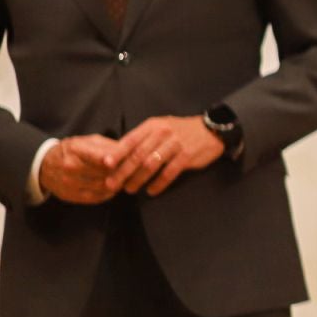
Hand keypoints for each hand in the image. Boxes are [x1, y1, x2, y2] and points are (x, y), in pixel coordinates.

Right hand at [40, 136, 124, 204]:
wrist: (45, 165)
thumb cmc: (73, 150)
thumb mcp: (87, 141)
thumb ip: (107, 145)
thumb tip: (128, 151)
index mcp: (75, 149)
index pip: (96, 156)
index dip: (110, 159)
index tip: (121, 161)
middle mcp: (70, 167)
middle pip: (103, 173)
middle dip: (120, 172)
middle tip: (132, 170)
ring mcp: (70, 183)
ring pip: (102, 187)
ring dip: (117, 184)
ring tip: (125, 178)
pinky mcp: (71, 196)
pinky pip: (96, 198)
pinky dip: (108, 193)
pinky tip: (113, 188)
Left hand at [108, 116, 224, 196]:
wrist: (211, 129)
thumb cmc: (180, 131)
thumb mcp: (161, 127)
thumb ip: (143, 138)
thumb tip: (119, 154)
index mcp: (153, 125)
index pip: (130, 140)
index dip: (117, 154)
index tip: (105, 166)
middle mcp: (163, 133)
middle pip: (138, 155)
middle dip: (123, 171)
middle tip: (112, 184)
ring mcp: (175, 144)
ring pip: (151, 165)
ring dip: (138, 179)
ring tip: (129, 189)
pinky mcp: (187, 155)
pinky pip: (169, 173)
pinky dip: (158, 184)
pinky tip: (151, 191)